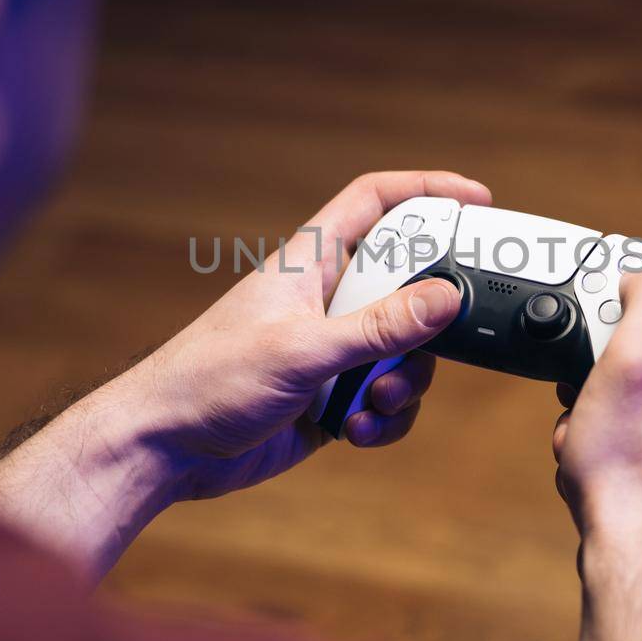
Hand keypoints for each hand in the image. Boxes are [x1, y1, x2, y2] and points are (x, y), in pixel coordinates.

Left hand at [89, 170, 492, 502]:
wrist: (162, 450)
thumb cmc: (209, 379)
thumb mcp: (303, 350)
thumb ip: (378, 326)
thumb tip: (446, 298)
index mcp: (311, 263)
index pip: (376, 202)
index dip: (427, 190)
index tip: (479, 200)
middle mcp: (326, 300)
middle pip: (408, 285)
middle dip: (430, 322)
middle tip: (447, 339)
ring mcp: (332, 350)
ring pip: (405, 351)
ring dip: (404, 382)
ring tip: (372, 401)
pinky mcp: (332, 397)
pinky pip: (386, 399)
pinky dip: (383, 418)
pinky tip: (353, 430)